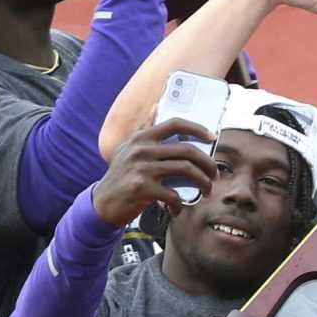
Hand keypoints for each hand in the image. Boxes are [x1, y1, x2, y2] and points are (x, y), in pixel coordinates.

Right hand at [91, 123, 214, 227]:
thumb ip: (145, 131)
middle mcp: (141, 150)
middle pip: (188, 150)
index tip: (212, 137)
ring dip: (203, 182)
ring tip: (206, 191)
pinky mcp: (142, 188)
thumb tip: (157, 107)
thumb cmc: (122, 176)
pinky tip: (177, 209)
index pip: (174, 124)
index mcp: (141, 138)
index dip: (197, 128)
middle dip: (208, 164)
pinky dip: (180, 204)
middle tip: (214, 175)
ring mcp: (141, 168)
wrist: (102, 203)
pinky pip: (174, 194)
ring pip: (187, 169)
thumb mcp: (129, 149)